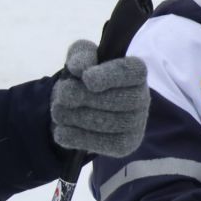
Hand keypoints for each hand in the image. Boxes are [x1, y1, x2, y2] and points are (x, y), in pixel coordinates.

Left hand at [49, 39, 147, 156]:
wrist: (77, 105)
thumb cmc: (82, 76)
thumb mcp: (79, 57)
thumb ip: (80, 55)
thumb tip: (80, 67)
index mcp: (135, 70)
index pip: (131, 72)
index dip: (110, 76)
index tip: (87, 79)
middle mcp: (142, 97)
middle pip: (121, 100)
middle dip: (87, 98)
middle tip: (62, 95)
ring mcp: (136, 123)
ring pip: (112, 124)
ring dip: (79, 118)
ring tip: (58, 112)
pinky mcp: (126, 144)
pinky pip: (106, 145)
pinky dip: (80, 138)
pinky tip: (61, 132)